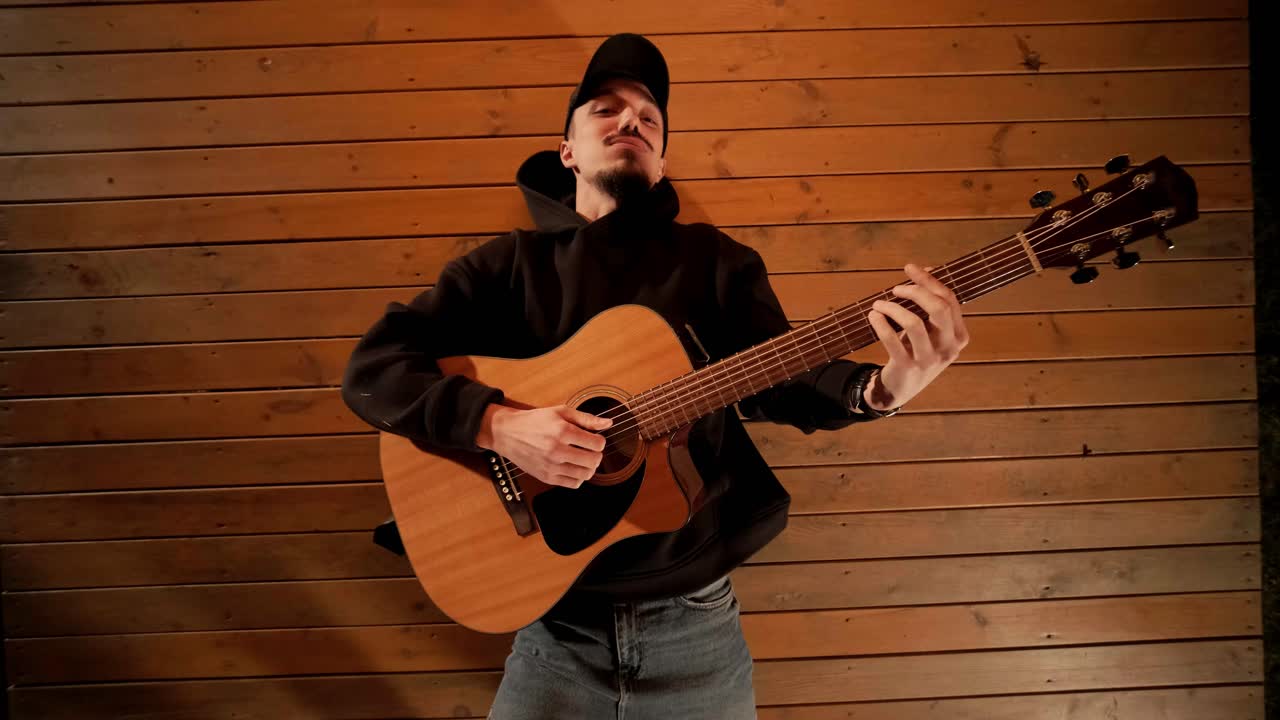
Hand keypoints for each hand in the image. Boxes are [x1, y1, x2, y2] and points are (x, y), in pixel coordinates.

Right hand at [475, 404, 612, 488]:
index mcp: (562, 431)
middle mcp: (557, 450)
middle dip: (597, 455)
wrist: (508, 433)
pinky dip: (578, 478)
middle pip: (594, 461)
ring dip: (589, 468)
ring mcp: (551, 466)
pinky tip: (573, 467)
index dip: (600, 441)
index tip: (594, 440)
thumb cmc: (535, 421)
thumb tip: (608, 423)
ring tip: (583, 459)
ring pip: (585, 474)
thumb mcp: (561, 412)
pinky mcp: (546, 477)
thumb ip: (586, 419)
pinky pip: (573, 484)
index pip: (597, 444)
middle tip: (591, 450)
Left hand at [865, 263, 969, 408]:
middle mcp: (949, 348)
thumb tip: (927, 270)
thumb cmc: (916, 351)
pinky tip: (873, 316)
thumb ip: (930, 305)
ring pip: (913, 323)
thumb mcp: (930, 331)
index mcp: (959, 335)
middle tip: (896, 288)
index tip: (910, 268)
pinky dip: (880, 323)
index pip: (949, 299)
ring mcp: (929, 359)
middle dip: (915, 291)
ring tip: (879, 304)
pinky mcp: (907, 367)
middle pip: (938, 308)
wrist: (901, 389)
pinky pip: (891, 339)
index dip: (929, 280)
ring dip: (893, 308)